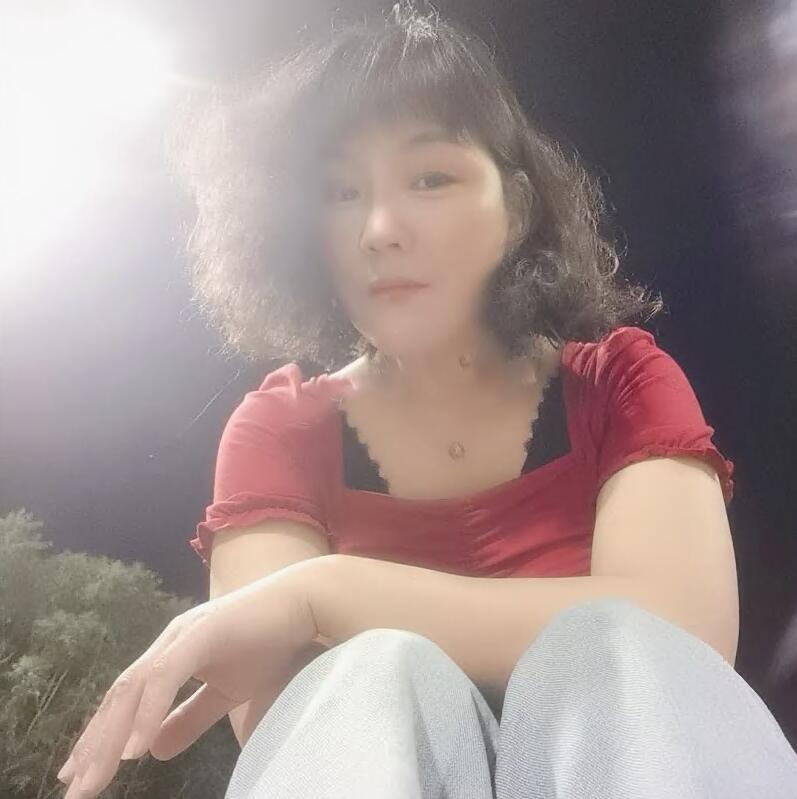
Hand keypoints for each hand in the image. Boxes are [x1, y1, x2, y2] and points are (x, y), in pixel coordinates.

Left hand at [55, 559, 320, 798]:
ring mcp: (183, 635)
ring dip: (112, 735)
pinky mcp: (202, 633)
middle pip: (121, 697)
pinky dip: (148, 712)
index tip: (81, 776)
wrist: (304, 604)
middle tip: (75, 790)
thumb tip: (153, 751)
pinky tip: (135, 747)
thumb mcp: (227, 691)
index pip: (127, 700)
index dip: (102, 736)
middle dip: (96, 744)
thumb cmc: (271, 642)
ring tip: (95, 778)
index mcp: (172, 654)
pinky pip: (167, 677)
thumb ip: (190, 718)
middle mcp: (169, 643)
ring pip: (135, 689)